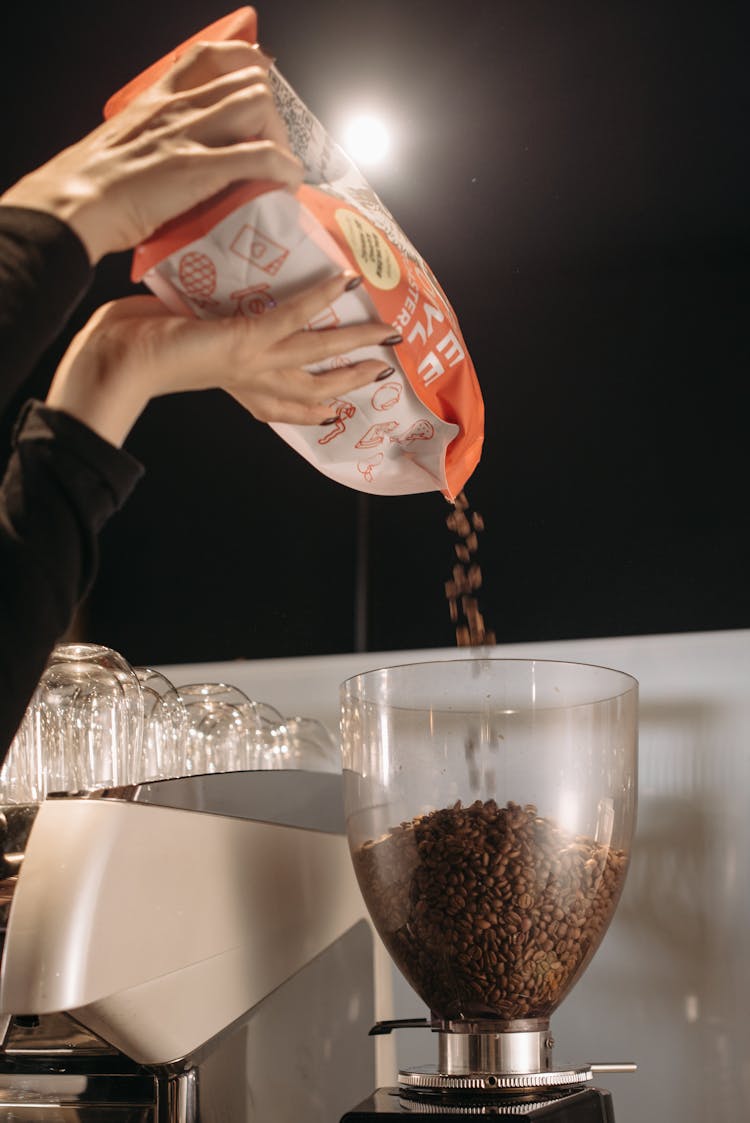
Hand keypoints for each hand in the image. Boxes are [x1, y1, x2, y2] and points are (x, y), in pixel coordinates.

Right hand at [0, 33, 301, 263]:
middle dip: (271, 117)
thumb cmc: (92, 187)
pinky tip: (285, 184)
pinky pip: (260, 157)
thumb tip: (167, 164)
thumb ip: (150, 143)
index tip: (259, 84)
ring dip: (281, 140)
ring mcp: (191, 136)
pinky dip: (283, 169)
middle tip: (271, 151)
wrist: (76, 205)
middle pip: (247, 83)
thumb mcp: (123, 146)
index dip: (244, 63)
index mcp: (158, 100)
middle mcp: (178, 108)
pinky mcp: (200, 169)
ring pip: (259, 108)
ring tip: (279, 171)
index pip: (208, 57)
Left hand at [45, 271, 398, 446]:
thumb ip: (204, 328)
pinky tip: (345, 281)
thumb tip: (212, 298)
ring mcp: (251, 362)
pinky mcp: (243, 339)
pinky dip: (322, 300)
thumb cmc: (135, 344)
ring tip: (388, 330)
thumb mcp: (180, 339)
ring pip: (318, 356)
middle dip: (353, 383)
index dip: (313, 411)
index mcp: (235, 385)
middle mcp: (250, 380)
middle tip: (386, 371)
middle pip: (315, 389)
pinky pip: (293, 319)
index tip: (337, 411)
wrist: (117, 359)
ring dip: (357, 342)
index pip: (282, 406)